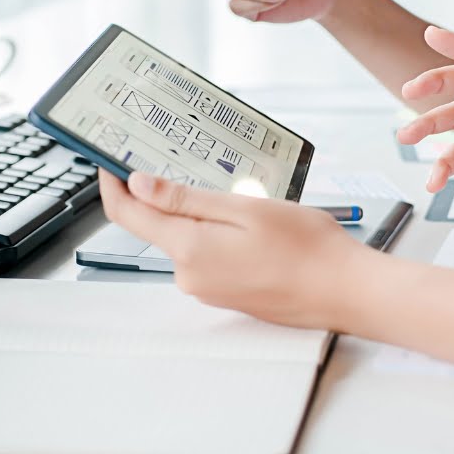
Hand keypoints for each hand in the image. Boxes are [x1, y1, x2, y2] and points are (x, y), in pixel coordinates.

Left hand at [99, 170, 366, 329]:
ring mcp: (208, 289)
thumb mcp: (244, 209)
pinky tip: (249, 224)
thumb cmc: (306, 248)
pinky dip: (215, 235)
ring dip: (198, 215)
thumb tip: (138, 186)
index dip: (113, 185)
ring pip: (186, 241)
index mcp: (189, 250)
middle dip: (164, 195)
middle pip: (158, 227)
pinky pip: (207, 256)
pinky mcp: (226, 294)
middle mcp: (191, 276)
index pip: (129, 215)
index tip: (108, 160)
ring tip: (235, 193)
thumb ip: (186, 199)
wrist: (344, 291)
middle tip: (183, 159)